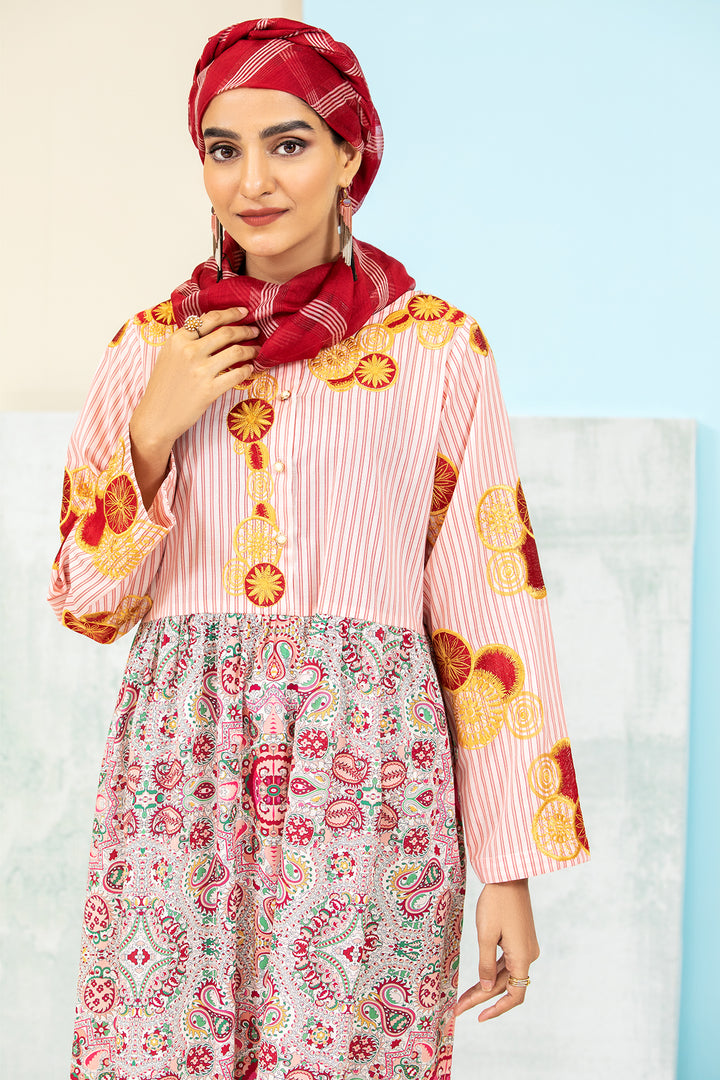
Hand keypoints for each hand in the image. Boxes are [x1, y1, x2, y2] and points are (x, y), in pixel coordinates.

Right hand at [129, 307, 258, 507]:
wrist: (155, 418)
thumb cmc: (163, 388)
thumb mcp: (168, 356)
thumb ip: (186, 342)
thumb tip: (211, 329)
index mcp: (178, 339)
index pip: (210, 319)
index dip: (231, 313)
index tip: (244, 312)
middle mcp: (189, 351)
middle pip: (226, 333)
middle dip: (245, 329)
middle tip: (255, 330)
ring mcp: (200, 370)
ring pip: (235, 352)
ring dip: (250, 349)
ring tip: (256, 350)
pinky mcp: (209, 389)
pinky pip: (237, 374)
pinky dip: (247, 369)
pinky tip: (249, 369)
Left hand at [455, 878, 539, 1021]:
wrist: (508, 877)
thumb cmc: (496, 903)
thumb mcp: (486, 935)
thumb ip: (486, 965)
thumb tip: (487, 989)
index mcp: (522, 958)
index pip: (515, 996)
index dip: (497, 1010)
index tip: (478, 1017)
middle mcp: (528, 955)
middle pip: (506, 985)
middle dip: (482, 997)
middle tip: (459, 1007)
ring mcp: (525, 947)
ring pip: (505, 974)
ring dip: (486, 985)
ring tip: (463, 997)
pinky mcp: (520, 938)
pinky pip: (507, 961)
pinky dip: (492, 971)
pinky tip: (479, 976)